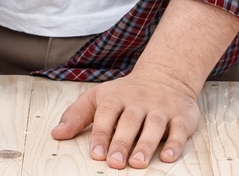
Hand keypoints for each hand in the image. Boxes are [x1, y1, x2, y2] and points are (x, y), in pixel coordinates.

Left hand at [50, 66, 201, 168]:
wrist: (166, 75)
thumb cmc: (126, 93)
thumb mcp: (99, 97)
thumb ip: (77, 115)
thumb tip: (56, 134)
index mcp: (116, 97)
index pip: (107, 113)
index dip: (101, 133)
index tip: (96, 154)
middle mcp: (139, 102)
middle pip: (130, 121)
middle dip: (122, 142)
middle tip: (114, 162)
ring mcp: (161, 108)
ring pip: (154, 125)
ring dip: (146, 145)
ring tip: (137, 163)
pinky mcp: (181, 116)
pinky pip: (179, 130)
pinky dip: (174, 143)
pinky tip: (167, 156)